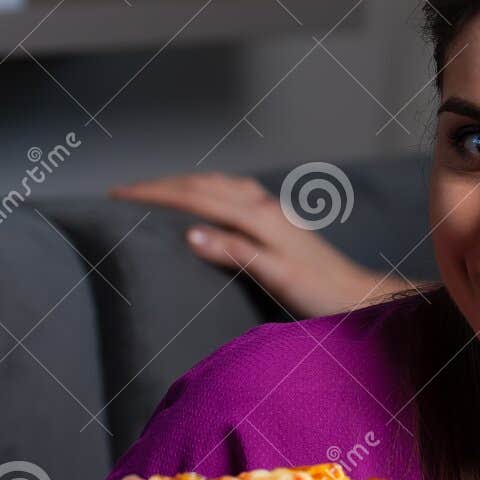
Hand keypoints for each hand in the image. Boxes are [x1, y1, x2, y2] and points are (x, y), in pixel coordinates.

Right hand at [111, 172, 412, 317]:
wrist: (361, 297)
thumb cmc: (322, 293)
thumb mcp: (277, 276)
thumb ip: (235, 252)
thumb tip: (190, 233)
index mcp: (259, 216)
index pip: (197, 197)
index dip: (155, 194)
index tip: (118, 195)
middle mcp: (266, 206)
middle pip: (204, 184)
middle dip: (162, 184)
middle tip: (123, 191)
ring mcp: (275, 211)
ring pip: (219, 184)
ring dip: (185, 182)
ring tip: (154, 190)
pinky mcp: (280, 221)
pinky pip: (234, 192)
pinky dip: (209, 189)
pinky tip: (206, 199)